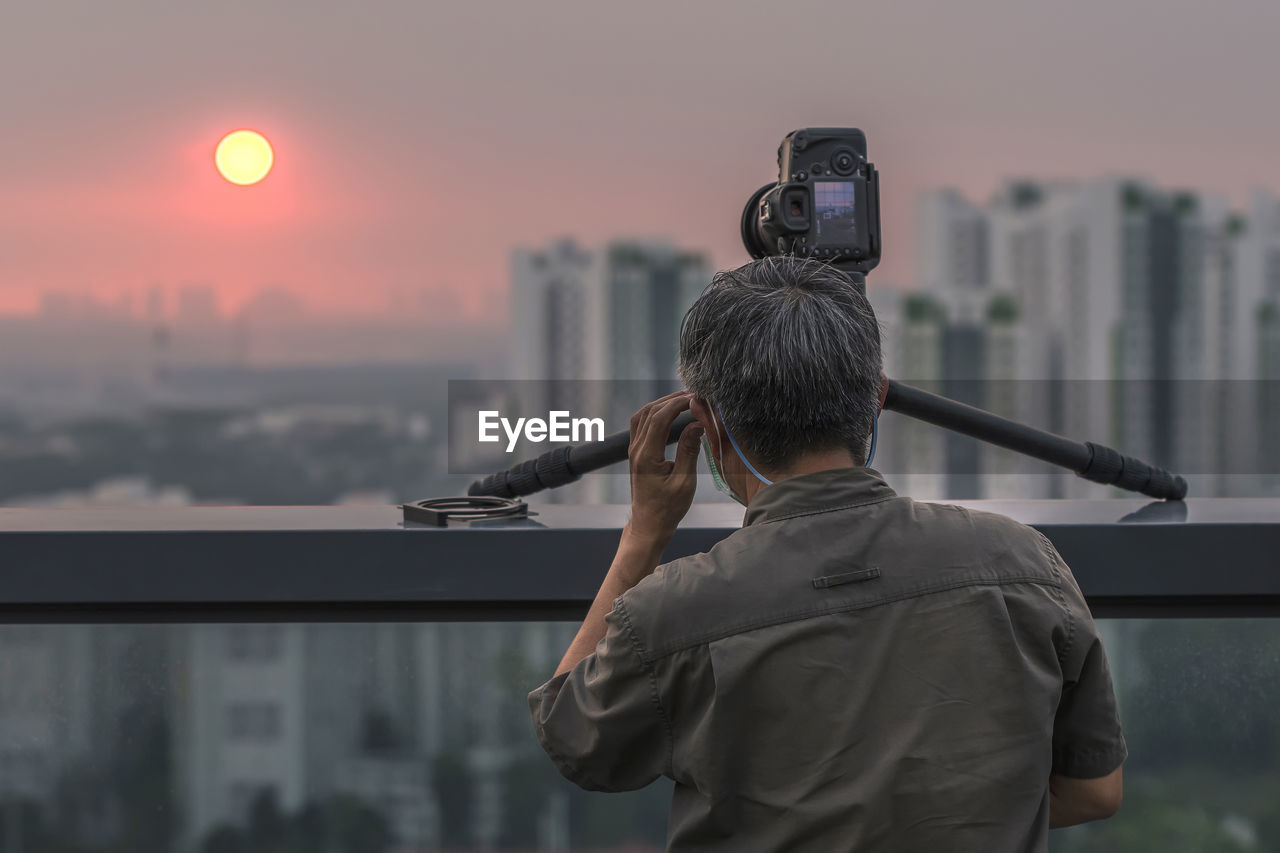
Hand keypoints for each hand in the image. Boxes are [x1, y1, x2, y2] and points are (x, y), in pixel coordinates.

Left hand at [626, 391, 702, 543]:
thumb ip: (689, 451)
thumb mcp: (684, 482)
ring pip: (643, 416)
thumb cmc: (667, 509)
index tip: (696, 398)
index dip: (678, 404)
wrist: (649, 525)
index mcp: (647, 456)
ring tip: (684, 400)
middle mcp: (637, 450)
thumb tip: (697, 424)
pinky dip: (656, 414)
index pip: (660, 419)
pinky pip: (642, 425)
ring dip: (662, 404)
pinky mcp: (637, 454)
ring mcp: (634, 451)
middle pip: (650, 412)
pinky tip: (671, 413)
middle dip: (672, 400)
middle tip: (694, 395)